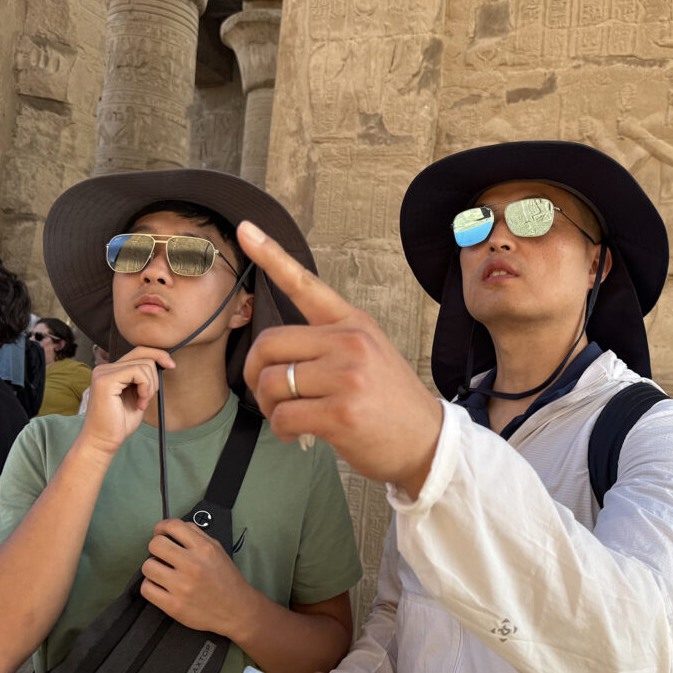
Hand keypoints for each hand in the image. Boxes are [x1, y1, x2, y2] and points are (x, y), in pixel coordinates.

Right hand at [79, 347, 174, 455]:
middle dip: (154, 377)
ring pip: (143, 365)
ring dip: (150, 386)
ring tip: (141, 403)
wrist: (104, 441)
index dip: (158, 354)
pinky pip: (137, 372)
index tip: (171, 365)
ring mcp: (103, 373)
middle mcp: (105, 368)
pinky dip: (146, 387)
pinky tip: (140, 403)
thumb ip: (144, 378)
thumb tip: (163, 361)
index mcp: (112, 370)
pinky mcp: (106, 380)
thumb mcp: (138, 395)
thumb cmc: (120, 422)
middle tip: (147, 398)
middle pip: (143, 354)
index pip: (139, 351)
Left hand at [140, 518, 253, 635]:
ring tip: (161, 572)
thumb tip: (174, 529)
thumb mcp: (218, 550)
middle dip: (156, 547)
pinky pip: (147, 589)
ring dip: (153, 567)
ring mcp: (182, 586)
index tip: (161, 533)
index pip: (173, 526)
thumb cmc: (227, 580)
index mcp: (204, 549)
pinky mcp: (173, 605)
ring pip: (148, 566)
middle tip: (161, 554)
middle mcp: (192, 565)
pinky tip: (160, 585)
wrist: (236, 610)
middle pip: (155, 545)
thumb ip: (197, 536)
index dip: (162, 527)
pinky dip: (150, 585)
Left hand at [238, 221, 442, 497]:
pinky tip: (298, 434)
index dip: (271, 256)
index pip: (305, 284)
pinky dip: (281, 429)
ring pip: (272, 383)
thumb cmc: (389, 402)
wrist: (427, 442)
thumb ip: (329, 343)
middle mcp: (350, 342)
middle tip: (268, 394)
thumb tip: (275, 356)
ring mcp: (347, 376)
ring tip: (288, 417)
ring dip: (270, 407)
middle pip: (269, 344)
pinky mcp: (341, 413)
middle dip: (256, 374)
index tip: (245, 231)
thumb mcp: (369, 353)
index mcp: (353, 322)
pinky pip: (283, 415)